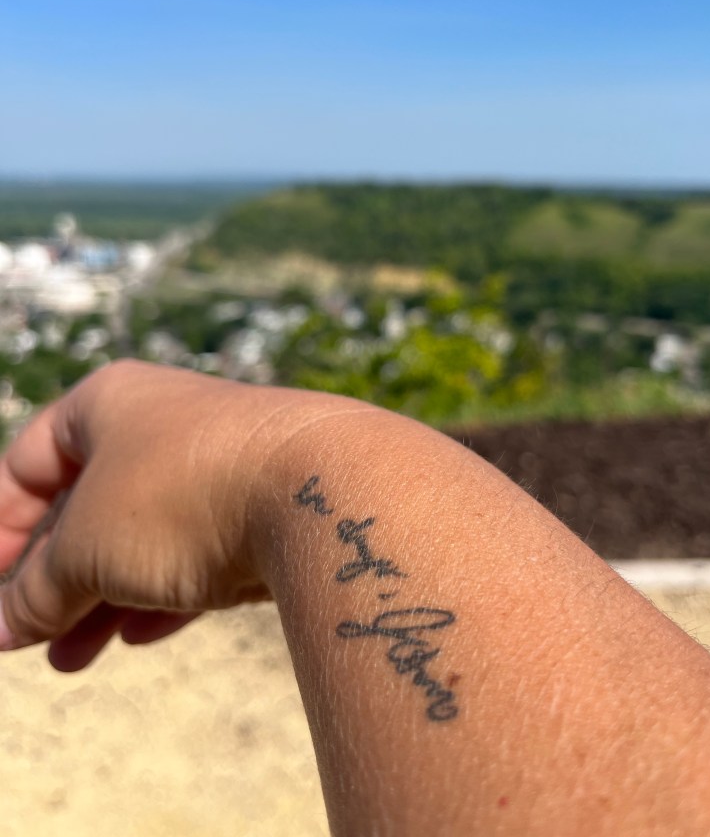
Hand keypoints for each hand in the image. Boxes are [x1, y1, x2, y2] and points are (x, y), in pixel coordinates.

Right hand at [0, 360, 315, 670]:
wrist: (323, 492)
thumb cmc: (184, 496)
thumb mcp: (87, 550)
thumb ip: (38, 590)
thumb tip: (1, 626)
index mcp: (110, 405)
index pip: (28, 462)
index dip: (1, 528)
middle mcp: (164, 425)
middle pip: (86, 505)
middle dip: (51, 577)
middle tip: (23, 637)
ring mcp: (217, 465)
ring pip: (142, 537)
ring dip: (100, 600)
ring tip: (69, 659)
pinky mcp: (261, 508)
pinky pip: (196, 554)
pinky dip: (161, 595)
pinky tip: (138, 637)